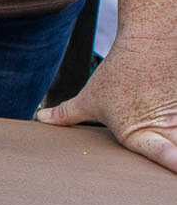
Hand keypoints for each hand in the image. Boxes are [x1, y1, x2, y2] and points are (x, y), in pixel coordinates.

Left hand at [35, 39, 176, 172]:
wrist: (149, 41)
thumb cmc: (117, 73)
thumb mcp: (89, 98)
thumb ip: (66, 114)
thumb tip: (40, 118)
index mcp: (138, 133)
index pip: (162, 153)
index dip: (172, 163)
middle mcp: (165, 125)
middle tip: (175, 163)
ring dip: (176, 130)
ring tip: (171, 131)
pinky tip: (174, 115)